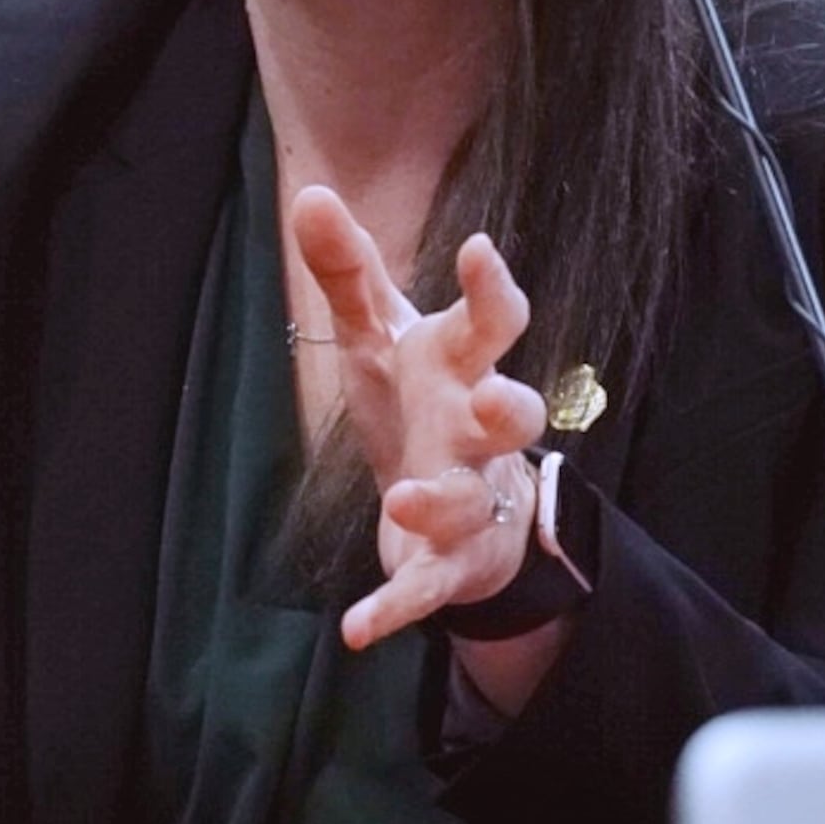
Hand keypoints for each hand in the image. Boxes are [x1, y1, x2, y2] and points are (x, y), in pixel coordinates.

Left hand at [288, 186, 554, 651]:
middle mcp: (477, 433)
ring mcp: (470, 500)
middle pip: (513, 416)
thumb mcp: (381, 335)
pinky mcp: (446, 565)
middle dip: (509, 408)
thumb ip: (348, 271)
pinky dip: (393, 609)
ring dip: (441, 502)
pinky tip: (356, 631)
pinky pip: (424, 587)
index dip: (492, 291)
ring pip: (470, 501)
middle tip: (493, 397)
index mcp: (465, 368)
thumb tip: (311, 192)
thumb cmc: (422, 403)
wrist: (458, 510)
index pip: (495, 326)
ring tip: (403, 499)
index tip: (479, 249)